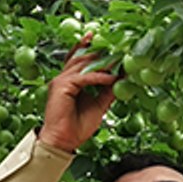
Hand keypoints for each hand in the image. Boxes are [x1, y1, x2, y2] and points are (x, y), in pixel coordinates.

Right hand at [37, 33, 118, 151]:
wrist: (64, 141)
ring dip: (103, 62)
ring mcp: (61, 80)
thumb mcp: (99, 105)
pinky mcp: (62, 86)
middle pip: (82, 56)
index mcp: (70, 80)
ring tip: (119, 59)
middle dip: (101, 51)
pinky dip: (98, 77)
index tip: (107, 40)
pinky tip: (111, 78)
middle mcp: (64, 77)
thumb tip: (121, 79)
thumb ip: (107, 91)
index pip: (80, 58)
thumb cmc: (77, 126)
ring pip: (83, 64)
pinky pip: (83, 77)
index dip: (91, 48)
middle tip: (119, 46)